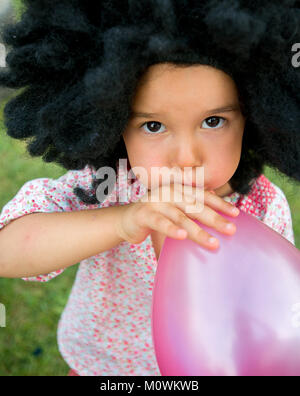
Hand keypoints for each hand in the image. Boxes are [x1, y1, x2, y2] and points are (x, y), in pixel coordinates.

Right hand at [115, 183, 239, 249]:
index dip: (220, 203)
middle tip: (231, 230)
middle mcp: (169, 192)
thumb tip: (217, 205)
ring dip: (197, 230)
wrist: (126, 220)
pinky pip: (160, 222)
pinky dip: (171, 229)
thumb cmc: (155, 215)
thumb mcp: (175, 208)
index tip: (236, 214)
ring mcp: (156, 202)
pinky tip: (182, 237)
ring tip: (213, 243)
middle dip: (214, 218)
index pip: (203, 195)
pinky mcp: (144, 214)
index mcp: (178, 189)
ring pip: (180, 216)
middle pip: (195, 206)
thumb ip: (191, 206)